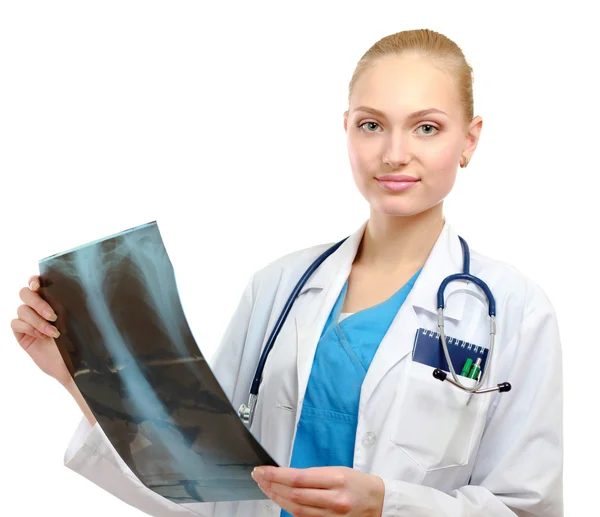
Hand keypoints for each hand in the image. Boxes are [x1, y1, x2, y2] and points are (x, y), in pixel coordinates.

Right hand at [10, 275, 72, 385]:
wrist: (71, 364)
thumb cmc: (77, 340)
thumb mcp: (73, 319)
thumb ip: (62, 304)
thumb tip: (63, 288)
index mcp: (51, 300)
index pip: (37, 282)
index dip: (34, 280)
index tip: (38, 284)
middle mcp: (36, 308)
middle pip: (25, 293)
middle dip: (38, 302)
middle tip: (54, 316)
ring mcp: (27, 320)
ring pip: (22, 309)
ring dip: (38, 321)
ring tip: (53, 333)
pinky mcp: (20, 334)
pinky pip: (16, 323)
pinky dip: (29, 328)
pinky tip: (42, 337)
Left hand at [252, 466, 383, 516]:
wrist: (376, 502)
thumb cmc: (356, 482)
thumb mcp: (337, 470)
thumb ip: (312, 474)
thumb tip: (285, 475)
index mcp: (337, 480)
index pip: (298, 478)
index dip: (276, 475)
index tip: (262, 470)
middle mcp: (334, 500)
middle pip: (294, 495)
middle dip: (272, 486)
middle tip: (258, 477)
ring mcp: (332, 516)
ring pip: (296, 510)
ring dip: (276, 498)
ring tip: (264, 487)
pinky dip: (289, 509)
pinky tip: (279, 500)